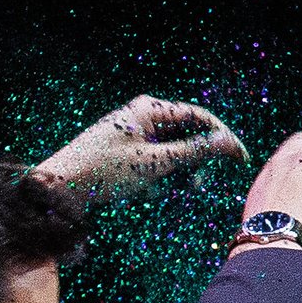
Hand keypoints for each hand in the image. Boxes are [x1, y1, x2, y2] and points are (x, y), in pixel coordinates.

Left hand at [33, 95, 248, 209]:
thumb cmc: (104, 171)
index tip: (240, 160)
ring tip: (163, 191)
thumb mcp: (155, 163)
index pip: (200, 117)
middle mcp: (144, 118)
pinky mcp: (128, 155)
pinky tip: (143, 193)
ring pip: (173, 154)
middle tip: (195, 186)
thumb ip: (194, 152)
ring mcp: (136, 136)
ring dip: (176, 175)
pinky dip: (158, 180)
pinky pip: (156, 165)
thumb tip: (228, 143)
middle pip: (188, 136)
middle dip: (196, 161)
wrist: (61, 188)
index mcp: (151, 109)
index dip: (223, 138)